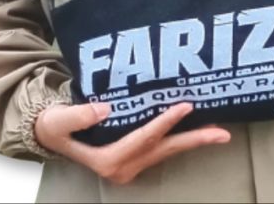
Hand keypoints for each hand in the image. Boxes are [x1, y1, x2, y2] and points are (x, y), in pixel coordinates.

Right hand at [34, 102, 229, 184]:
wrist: (50, 136)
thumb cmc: (53, 127)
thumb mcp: (58, 121)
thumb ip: (79, 116)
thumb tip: (106, 108)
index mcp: (107, 160)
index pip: (142, 139)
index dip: (165, 122)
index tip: (185, 105)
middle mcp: (123, 167)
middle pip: (164, 150)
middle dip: (194, 141)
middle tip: (223, 134)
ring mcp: (130, 166)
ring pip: (166, 151)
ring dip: (192, 140)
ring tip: (218, 131)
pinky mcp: (134, 159)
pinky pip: (161, 148)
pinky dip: (179, 137)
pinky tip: (196, 128)